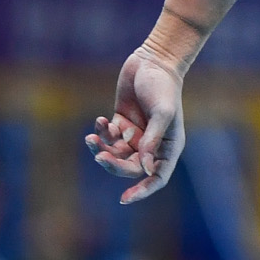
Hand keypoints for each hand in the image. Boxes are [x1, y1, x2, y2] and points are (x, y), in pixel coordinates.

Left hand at [87, 50, 185, 203]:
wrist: (152, 61)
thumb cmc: (163, 86)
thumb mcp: (161, 113)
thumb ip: (152, 140)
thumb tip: (144, 169)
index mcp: (168, 146)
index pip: (157, 177)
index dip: (143, 190)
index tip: (125, 199)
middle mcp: (152, 145)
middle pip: (130, 167)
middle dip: (113, 164)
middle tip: (99, 155)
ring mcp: (135, 135)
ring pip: (115, 154)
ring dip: (101, 148)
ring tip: (91, 138)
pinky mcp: (121, 123)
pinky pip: (108, 137)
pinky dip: (101, 132)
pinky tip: (101, 120)